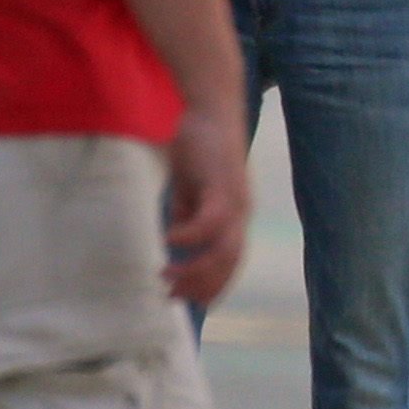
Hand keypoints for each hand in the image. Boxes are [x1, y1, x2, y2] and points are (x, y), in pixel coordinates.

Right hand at [164, 104, 250, 302]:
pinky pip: (210, 221)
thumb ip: (186, 212)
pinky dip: (191, 236)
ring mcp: (235, 200)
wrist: (208, 108)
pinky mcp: (223, 185)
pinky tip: (168, 240)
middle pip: (231, 263)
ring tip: (167, 276)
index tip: (186, 299)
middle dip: (203, 285)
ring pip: (225, 249)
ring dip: (196, 268)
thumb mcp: (189, 188)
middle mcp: (241, 212)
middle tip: (172, 296)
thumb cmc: (197, 146)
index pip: (231, 261)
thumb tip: (175, 239)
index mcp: (234, 215)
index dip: (212, 284)